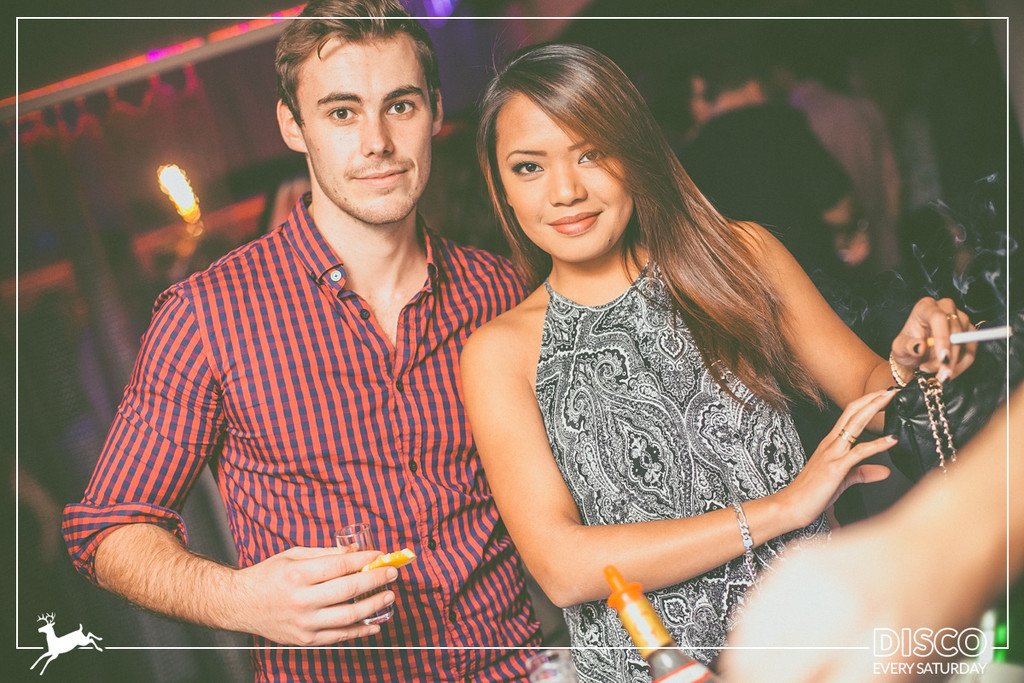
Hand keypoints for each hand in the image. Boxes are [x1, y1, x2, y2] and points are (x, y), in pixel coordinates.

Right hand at [232, 546, 397, 644]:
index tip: (380, 556)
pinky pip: (340, 636)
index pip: (341, 565)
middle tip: (392, 573)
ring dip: (374, 605)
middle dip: (376, 580)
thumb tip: (355, 550)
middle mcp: (302, 599)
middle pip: (349, 589)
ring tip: (389, 596)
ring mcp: (304, 622)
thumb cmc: (267, 576)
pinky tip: (374, 623)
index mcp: (298, 574)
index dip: (365, 560)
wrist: (239, 604)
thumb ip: (326, 553)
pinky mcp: (305, 639)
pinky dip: (360, 631)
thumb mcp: (293, 555)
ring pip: (349, 615)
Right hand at [778, 389, 897, 528]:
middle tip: (890, 389)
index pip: (849, 415)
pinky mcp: (836, 468)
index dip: (866, 403)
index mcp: (831, 444)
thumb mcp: (842, 480)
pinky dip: (877, 445)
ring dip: (873, 409)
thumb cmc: (813, 493)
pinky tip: (891, 440)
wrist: (792, 506)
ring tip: (890, 399)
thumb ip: (863, 473)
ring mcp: (832, 454)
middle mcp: (831, 444)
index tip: (883, 395)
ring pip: (854, 425)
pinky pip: (859, 452)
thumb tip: (885, 471)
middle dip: (872, 399)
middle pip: (852, 413)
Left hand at [890, 297, 976, 382]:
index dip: (943, 338)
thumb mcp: (899, 349)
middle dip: (950, 357)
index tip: (943, 359)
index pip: (938, 318)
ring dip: (955, 362)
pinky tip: (947, 372)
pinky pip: (971, 350)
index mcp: (925, 308)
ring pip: (966, 341)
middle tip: (941, 375)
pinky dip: (961, 365)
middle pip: (955, 330)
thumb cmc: (906, 348)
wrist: (915, 355)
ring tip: (938, 374)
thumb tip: (919, 346)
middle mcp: (945, 309)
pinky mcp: (969, 332)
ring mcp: (959, 319)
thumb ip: (907, 347)